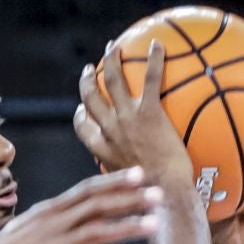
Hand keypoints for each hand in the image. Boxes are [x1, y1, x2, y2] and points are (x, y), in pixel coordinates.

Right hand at [0, 168, 162, 243]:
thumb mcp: (25, 230)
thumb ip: (49, 221)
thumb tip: (68, 214)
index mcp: (47, 212)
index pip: (86, 189)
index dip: (115, 181)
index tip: (141, 173)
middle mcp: (51, 224)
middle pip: (97, 205)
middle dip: (130, 199)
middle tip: (160, 195)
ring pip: (95, 231)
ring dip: (126, 226)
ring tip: (153, 225)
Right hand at [74, 40, 195, 189]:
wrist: (162, 194)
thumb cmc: (149, 199)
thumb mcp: (127, 192)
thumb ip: (127, 179)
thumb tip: (137, 185)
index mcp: (101, 149)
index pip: (82, 127)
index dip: (81, 115)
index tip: (82, 110)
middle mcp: (108, 131)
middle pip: (90, 98)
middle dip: (87, 80)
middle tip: (89, 69)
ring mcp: (127, 119)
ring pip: (112, 80)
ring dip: (111, 60)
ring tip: (114, 47)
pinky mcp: (149, 113)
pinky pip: (151, 79)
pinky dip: (153, 59)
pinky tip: (159, 44)